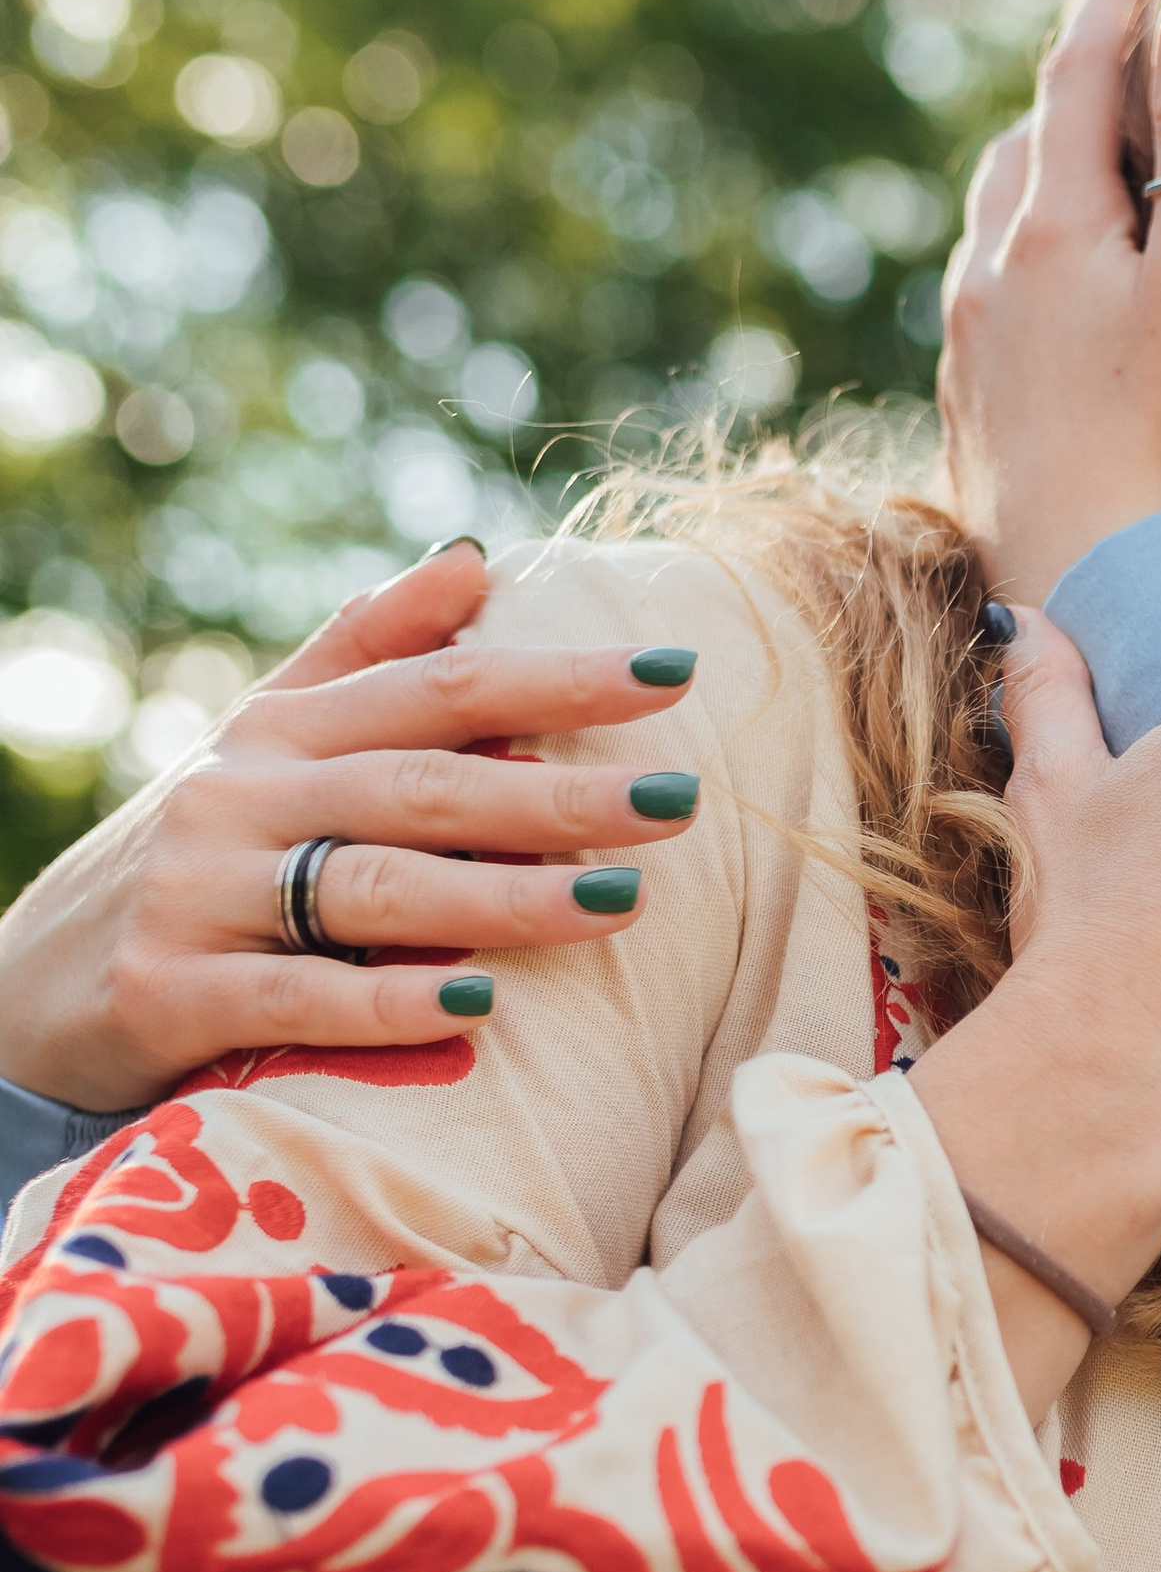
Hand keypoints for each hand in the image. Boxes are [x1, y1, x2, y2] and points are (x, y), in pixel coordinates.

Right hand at [0, 541, 699, 1109]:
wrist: (26, 986)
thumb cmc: (197, 863)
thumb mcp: (265, 744)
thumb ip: (364, 654)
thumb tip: (474, 560)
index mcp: (284, 730)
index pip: (441, 685)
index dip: (559, 676)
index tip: (677, 668)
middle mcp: (244, 795)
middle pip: (425, 783)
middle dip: (561, 792)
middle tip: (683, 801)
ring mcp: (203, 893)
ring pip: (373, 884)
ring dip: (504, 895)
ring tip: (620, 903)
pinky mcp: (171, 991)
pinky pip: (296, 994)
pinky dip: (388, 1002)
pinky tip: (478, 1011)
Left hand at [938, 0, 1160, 607]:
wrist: (1097, 601)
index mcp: (1047, 227)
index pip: (1073, 74)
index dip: (1108, 1)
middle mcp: (987, 275)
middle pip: (1027, 143)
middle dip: (1072, 86)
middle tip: (1118, 45)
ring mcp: (970, 348)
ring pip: (1000, 221)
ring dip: (1045, 171)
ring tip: (1094, 157)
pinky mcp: (975, 413)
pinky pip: (994, 294)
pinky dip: (1034, 252)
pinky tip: (1066, 288)